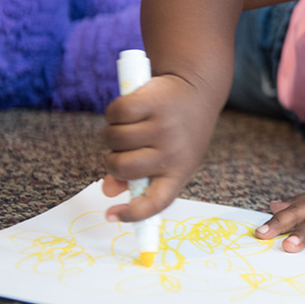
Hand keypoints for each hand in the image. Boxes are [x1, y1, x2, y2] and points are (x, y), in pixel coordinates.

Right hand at [100, 73, 220, 221]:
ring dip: (113, 132)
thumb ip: (137, 177)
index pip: (157, 202)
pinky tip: (131, 108)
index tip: (111, 215)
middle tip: (122, 149)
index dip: (133, 213)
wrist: (197, 88)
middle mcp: (173, 152)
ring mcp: (164, 127)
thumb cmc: (178, 129)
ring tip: (131, 125)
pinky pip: (116, 113)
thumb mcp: (167, 157)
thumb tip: (108, 190)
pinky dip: (114, 111)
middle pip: (122, 167)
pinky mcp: (152, 102)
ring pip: (114, 139)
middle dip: (112, 159)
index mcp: (179, 171)